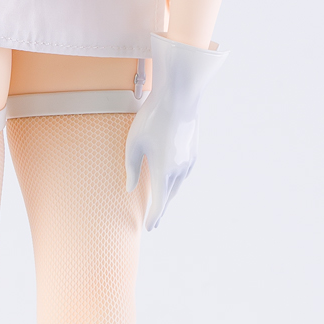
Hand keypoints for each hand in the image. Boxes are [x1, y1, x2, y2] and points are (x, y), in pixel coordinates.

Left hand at [124, 31, 228, 231]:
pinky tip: (172, 179)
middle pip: (169, 196)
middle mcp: (179, 169)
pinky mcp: (194, 151)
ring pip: (178, 185)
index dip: (154, 216)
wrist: (180, 95)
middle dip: (161, 209)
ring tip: (161, 201)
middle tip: (155, 221)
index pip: (159, 202)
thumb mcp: (133, 142)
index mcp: (163, 170)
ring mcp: (189, 160)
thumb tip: (129, 188)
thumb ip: (131, 168)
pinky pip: (184, 173)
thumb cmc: (152, 117)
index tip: (150, 228)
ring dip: (169, 194)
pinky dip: (176, 181)